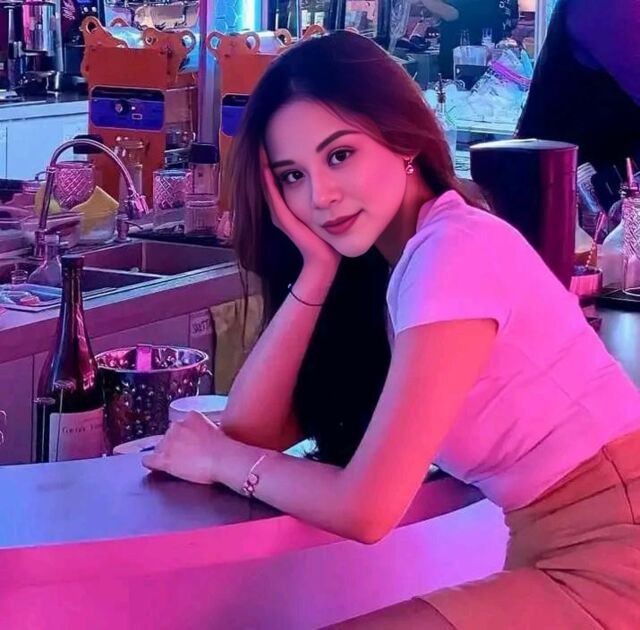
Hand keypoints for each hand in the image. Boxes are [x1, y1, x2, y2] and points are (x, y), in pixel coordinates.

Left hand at [142, 411, 226, 483]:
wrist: (224, 460)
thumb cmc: (225, 449)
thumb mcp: (216, 430)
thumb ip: (205, 430)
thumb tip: (204, 438)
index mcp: (191, 417)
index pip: (180, 426)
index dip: (184, 437)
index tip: (189, 445)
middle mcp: (177, 426)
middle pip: (168, 436)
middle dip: (174, 446)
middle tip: (186, 456)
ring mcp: (169, 442)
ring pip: (159, 448)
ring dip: (166, 455)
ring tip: (178, 465)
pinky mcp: (164, 459)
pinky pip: (148, 461)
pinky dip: (151, 464)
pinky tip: (155, 468)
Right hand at [260, 146, 339, 272]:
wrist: (325, 261)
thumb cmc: (327, 238)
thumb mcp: (321, 211)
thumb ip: (319, 197)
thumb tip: (328, 181)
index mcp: (288, 206)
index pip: (276, 178)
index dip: (273, 158)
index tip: (272, 135)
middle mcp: (280, 210)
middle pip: (267, 179)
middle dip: (263, 158)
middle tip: (259, 134)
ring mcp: (280, 215)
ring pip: (266, 185)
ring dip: (262, 166)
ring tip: (259, 144)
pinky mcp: (284, 220)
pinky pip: (273, 196)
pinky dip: (268, 181)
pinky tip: (266, 166)